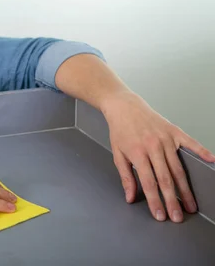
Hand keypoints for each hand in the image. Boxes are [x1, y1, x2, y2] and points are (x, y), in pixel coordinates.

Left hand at [103, 91, 214, 222]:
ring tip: (192, 204)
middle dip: (172, 200)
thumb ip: (125, 176)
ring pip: (178, 168)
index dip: (155, 200)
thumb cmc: (120, 130)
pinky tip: (212, 162)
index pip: (148, 182)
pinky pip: (191, 143)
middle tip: (178, 216)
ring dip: (186, 188)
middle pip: (166, 178)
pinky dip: (202, 152)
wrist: (124, 106)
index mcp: (137, 153)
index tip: (160, 215)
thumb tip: (130, 197)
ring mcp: (166, 138)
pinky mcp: (174, 131)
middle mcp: (153, 146)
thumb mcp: (118, 154)